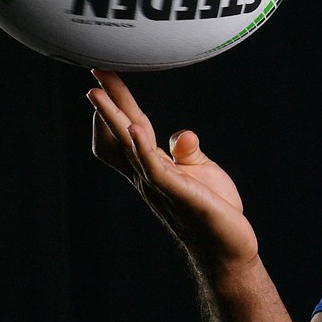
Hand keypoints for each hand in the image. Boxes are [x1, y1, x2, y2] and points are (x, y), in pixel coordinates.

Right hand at [86, 69, 259, 272]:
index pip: (130, 126)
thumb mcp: (202, 171)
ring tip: (96, 93)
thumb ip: (186, 151)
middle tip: (93, 72)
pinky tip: (135, 128)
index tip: (105, 74)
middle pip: (121, 131)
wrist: (228, 248)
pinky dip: (142, 147)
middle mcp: (148, 174)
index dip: (117, 101)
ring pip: (127, 146)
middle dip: (106, 102)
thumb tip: (180, 134)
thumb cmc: (215, 210)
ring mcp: (159, 185)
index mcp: (153, 165)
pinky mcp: (178, 194)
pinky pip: (154, 168)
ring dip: (112, 119)